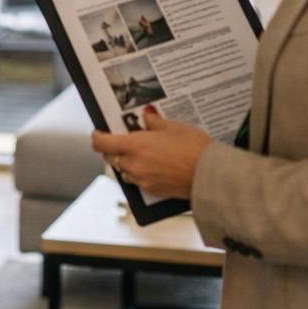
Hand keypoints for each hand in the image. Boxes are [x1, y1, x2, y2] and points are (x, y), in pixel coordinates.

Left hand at [91, 105, 213, 198]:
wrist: (210, 175)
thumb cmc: (194, 150)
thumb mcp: (174, 127)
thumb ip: (154, 123)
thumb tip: (147, 117)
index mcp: (135, 146)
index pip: (102, 143)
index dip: (97, 136)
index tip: (99, 131)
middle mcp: (134, 165)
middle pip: (110, 157)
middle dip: (113, 148)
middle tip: (124, 138)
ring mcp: (142, 180)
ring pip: (123, 170)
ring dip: (126, 161)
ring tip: (142, 152)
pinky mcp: (153, 191)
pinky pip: (137, 181)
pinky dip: (139, 172)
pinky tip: (154, 165)